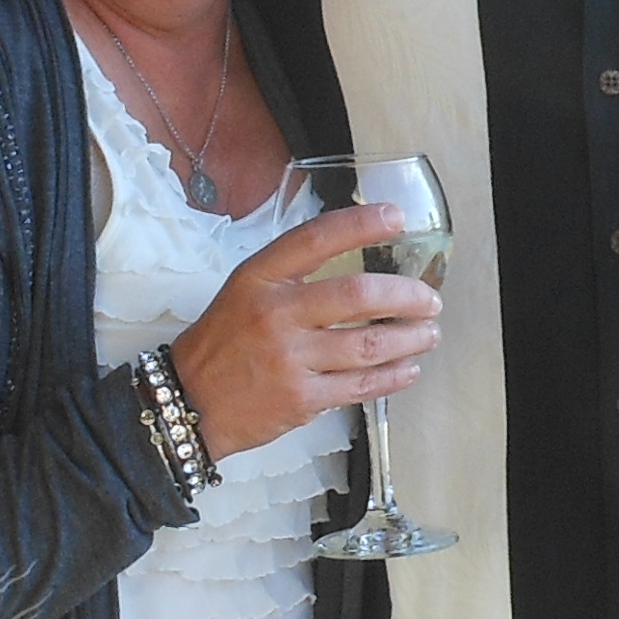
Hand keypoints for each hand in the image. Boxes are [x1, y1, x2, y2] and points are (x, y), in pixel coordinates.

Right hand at [167, 206, 439, 464]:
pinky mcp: (301, 399)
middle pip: (357, 297)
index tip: (397, 217)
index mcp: (260, 278)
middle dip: (405, 296)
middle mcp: (275, 314)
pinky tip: (408, 368)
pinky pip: (361, 386)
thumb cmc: (222, 342)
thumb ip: (293, 274)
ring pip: (369, 344)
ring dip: (409, 338)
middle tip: (429, 299)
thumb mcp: (244, 291)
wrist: (189, 401)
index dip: (361, 224)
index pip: (317, 239)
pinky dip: (393, 376)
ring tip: (428, 333)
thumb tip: (357, 266)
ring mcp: (289, 359)